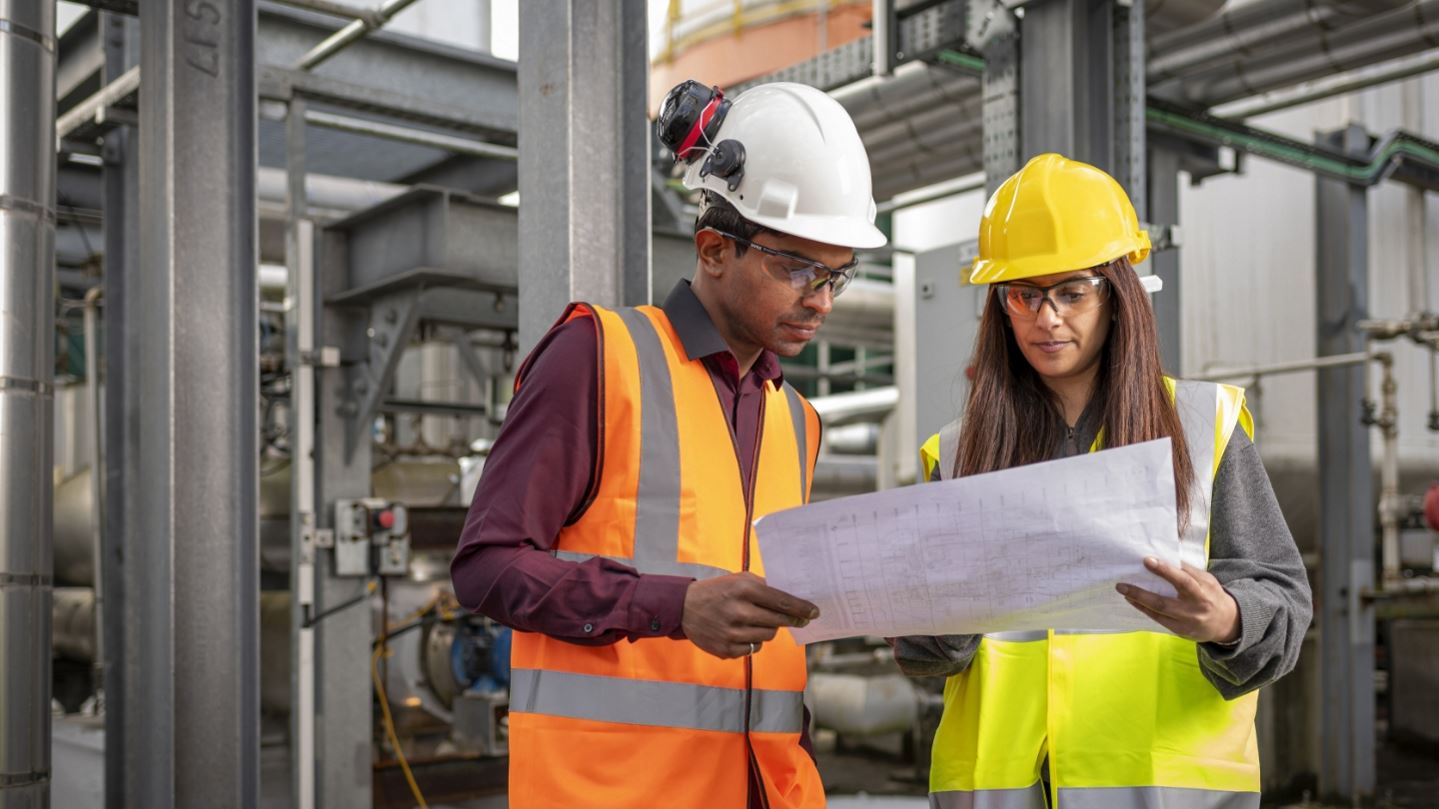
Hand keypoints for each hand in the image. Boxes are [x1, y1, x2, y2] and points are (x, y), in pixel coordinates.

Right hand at [681, 572, 819, 658]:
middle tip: (797, 619)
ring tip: (758, 621)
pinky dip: (753, 641)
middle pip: (778, 621)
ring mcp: (731, 633)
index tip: (814, 612)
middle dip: (790, 620)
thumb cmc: (718, 590)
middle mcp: (738, 611)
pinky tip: (743, 632)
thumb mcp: (739, 579)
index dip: (801, 608)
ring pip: (767, 637)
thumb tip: (792, 597)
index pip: (781, 601)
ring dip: (769, 630)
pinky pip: (753, 649)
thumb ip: (764, 586)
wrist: (684, 607)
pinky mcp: (725, 649)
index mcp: (744, 589)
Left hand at [1116, 558, 1240, 644]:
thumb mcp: (1207, 580)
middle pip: (1164, 602)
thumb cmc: (1212, 595)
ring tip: (1124, 590)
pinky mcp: (1180, 631)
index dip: (1165, 570)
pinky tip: (1134, 601)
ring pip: (1158, 612)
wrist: (1227, 623)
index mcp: (1202, 592)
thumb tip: (1165, 556)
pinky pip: (1158, 620)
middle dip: (1140, 593)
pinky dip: (1145, 609)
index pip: (1183, 580)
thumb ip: (1189, 571)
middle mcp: (1193, 609)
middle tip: (1122, 584)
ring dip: (1138, 601)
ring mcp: (1186, 622)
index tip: (1147, 560)